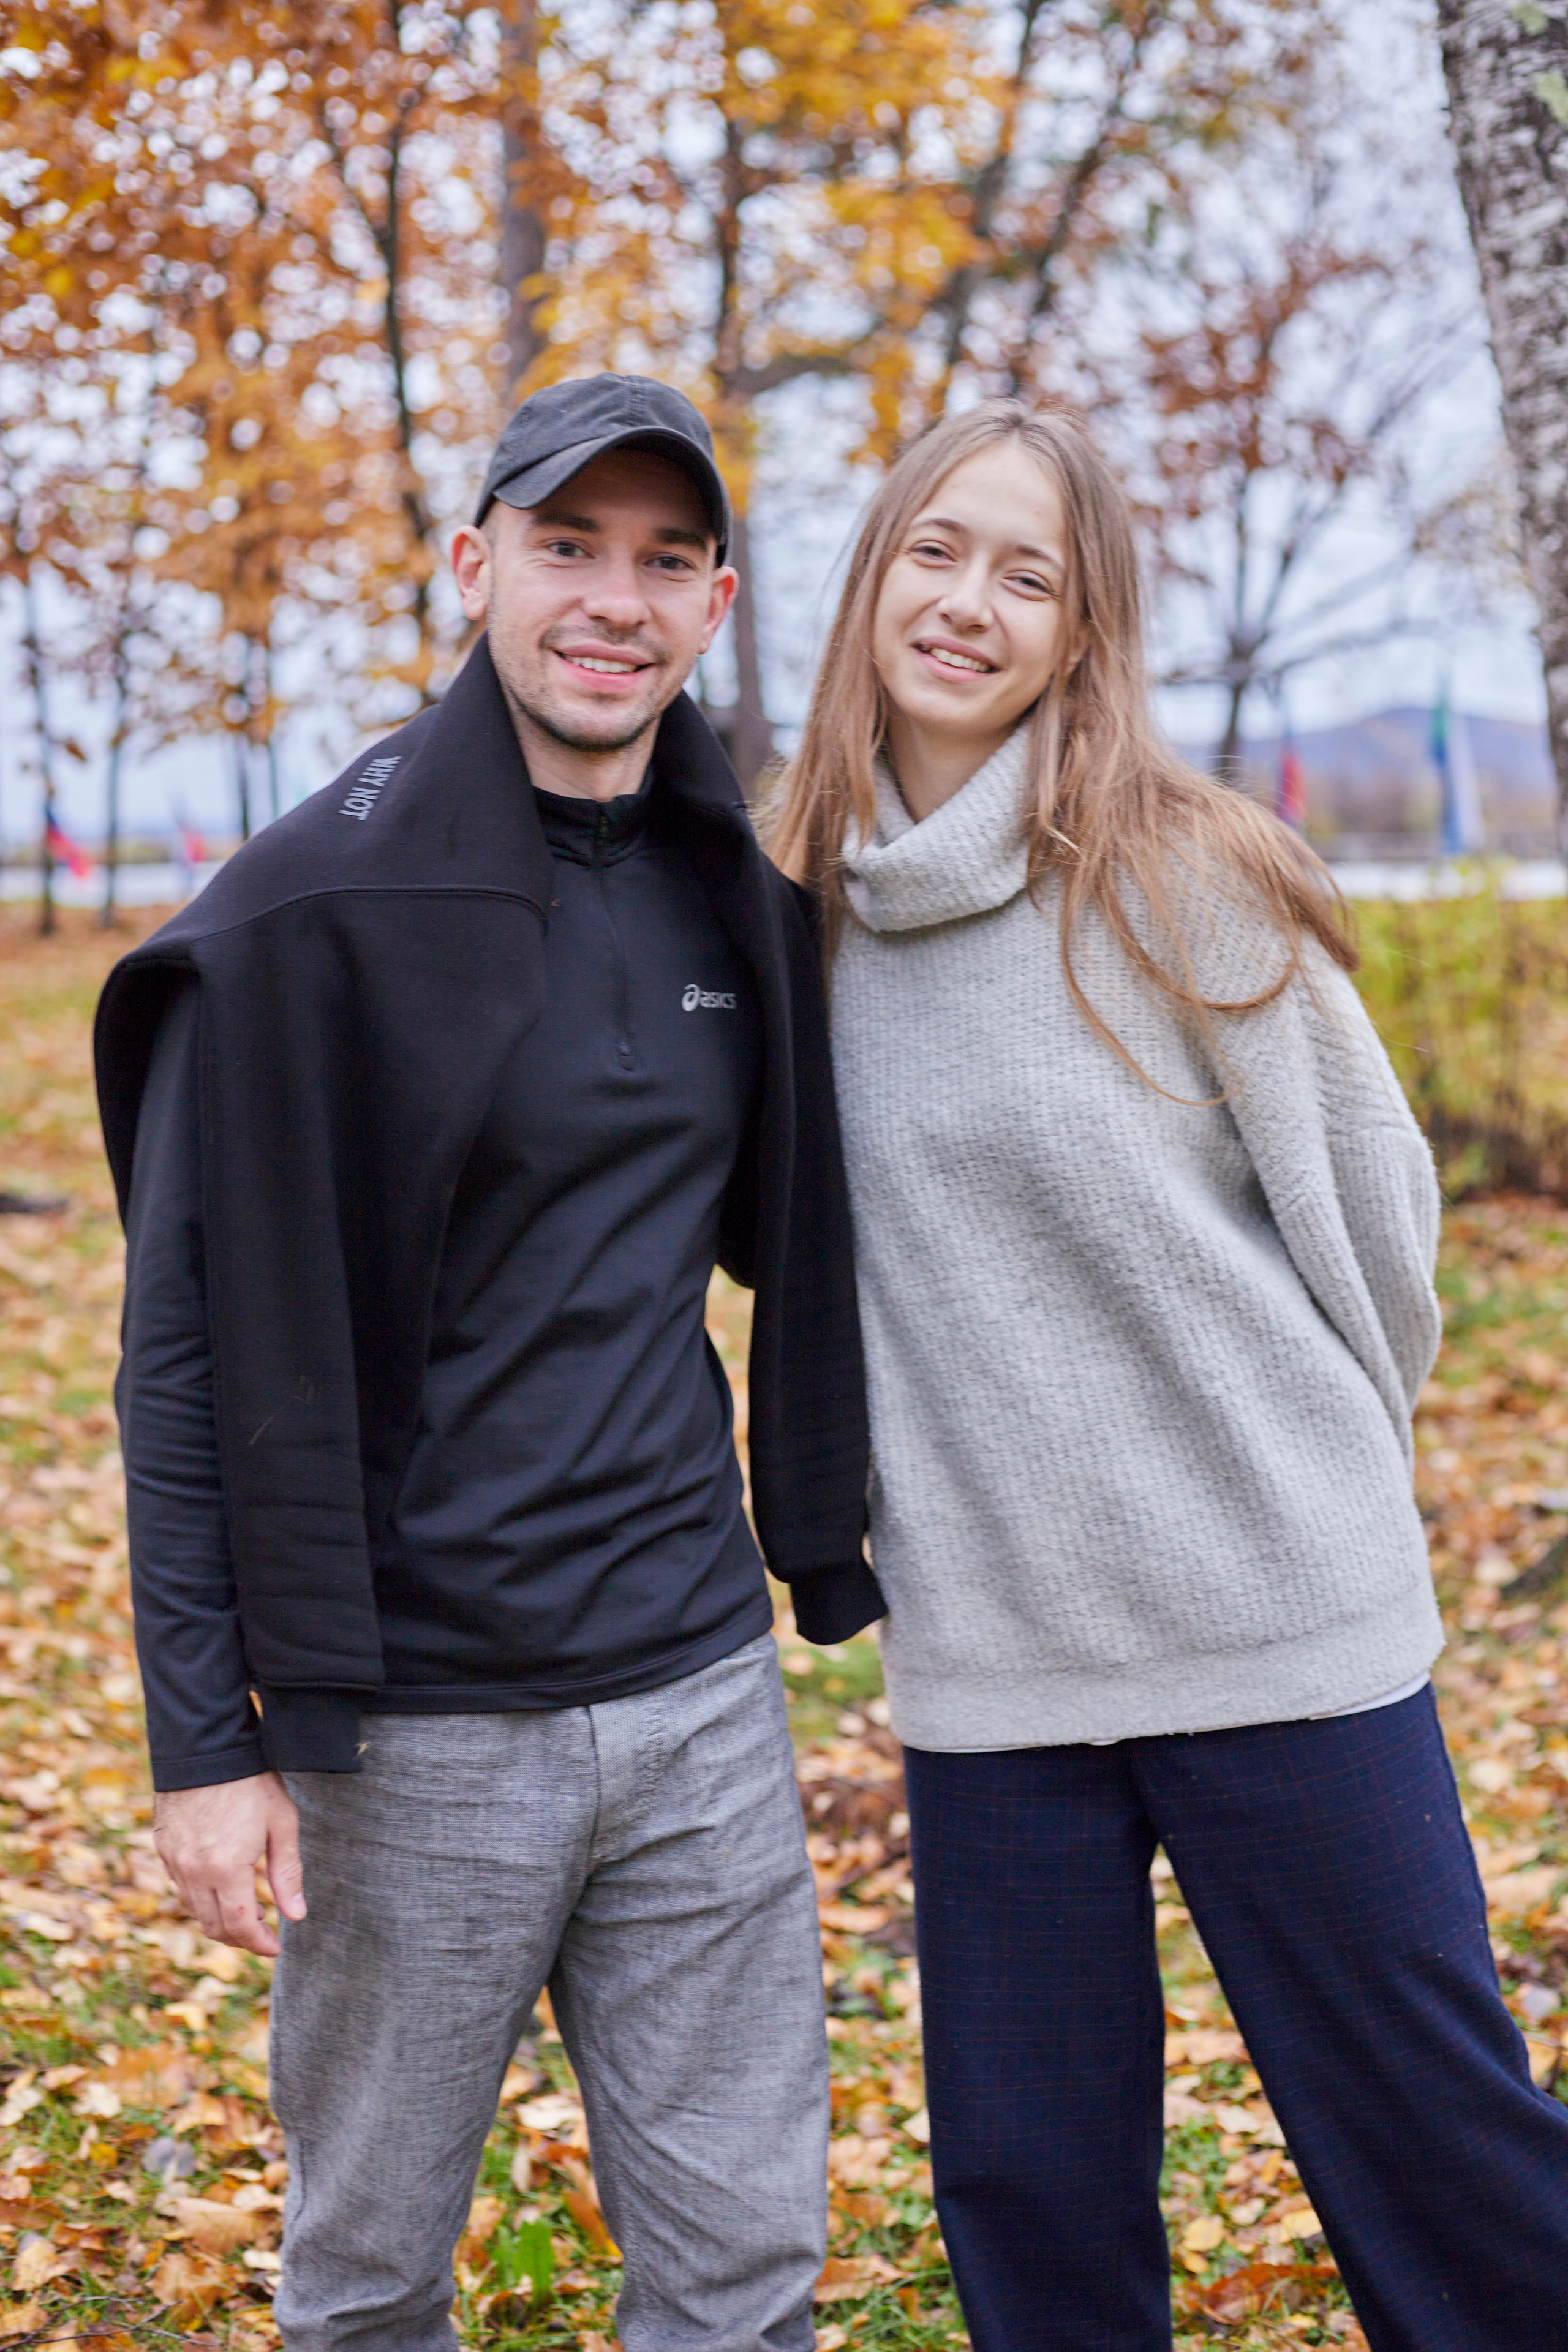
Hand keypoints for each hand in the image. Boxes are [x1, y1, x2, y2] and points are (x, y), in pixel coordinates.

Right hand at [153, 1772, 305, 1957]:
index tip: (275, 1947)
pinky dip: (203, 1898)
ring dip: (221, 1920)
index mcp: (226, 1869)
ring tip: (249, 1910)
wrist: (205, 1748)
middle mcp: (194, 1872)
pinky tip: (223, 1886)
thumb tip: (296, 1916)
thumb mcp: (281, 1824)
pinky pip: (182, 1888)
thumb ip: (287, 1874)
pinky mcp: (163, 1848)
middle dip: (241, 1937)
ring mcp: (173, 1861)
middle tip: (265, 1931)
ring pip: (195, 1910)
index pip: (240, 1927)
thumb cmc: (251, 1782)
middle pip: (214, 1926)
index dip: (258, 1944)